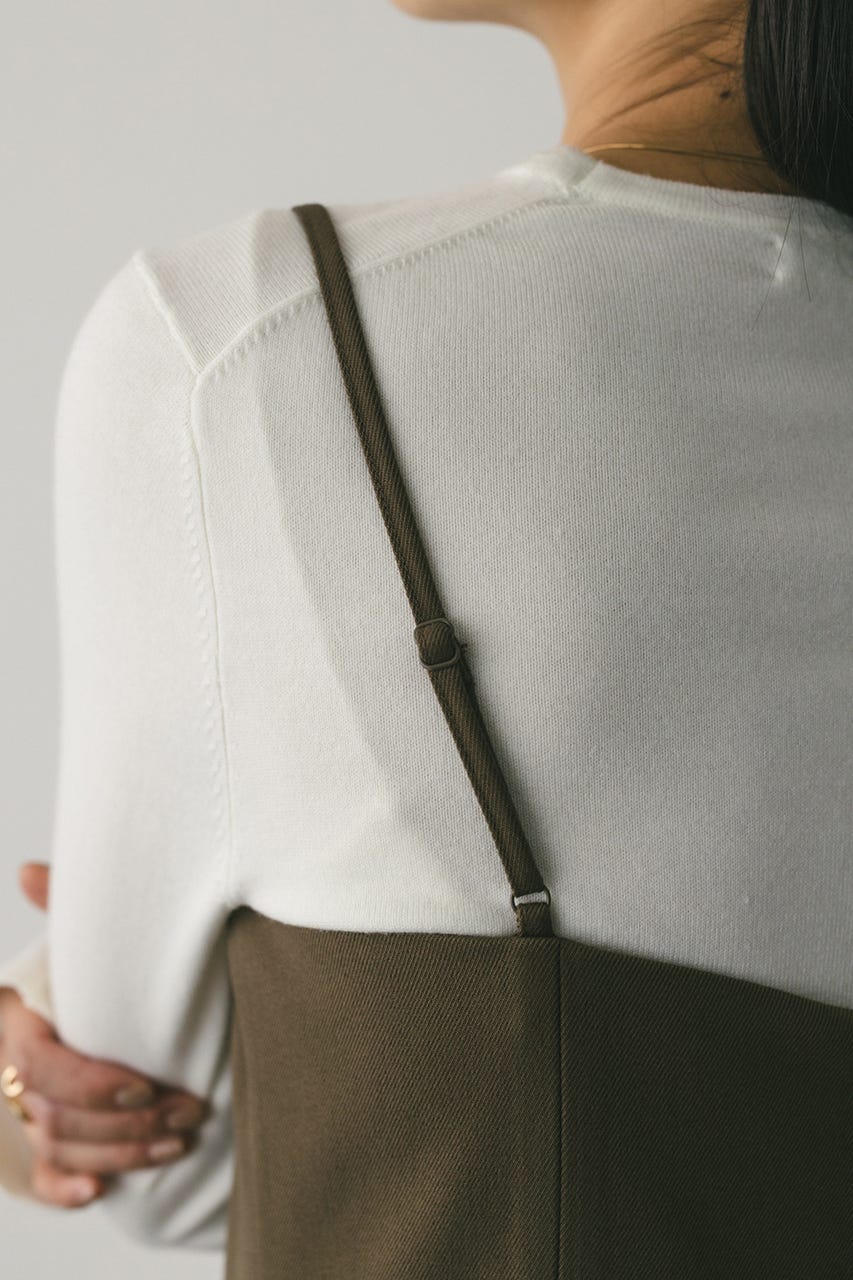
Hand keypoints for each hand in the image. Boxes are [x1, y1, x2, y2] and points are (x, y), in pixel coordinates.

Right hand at [0, 862, 211, 1208]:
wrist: (97, 1005)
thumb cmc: (90, 975)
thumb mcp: (79, 943)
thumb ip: (62, 910)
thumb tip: (29, 871)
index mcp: (16, 1019)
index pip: (39, 1063)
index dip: (91, 1082)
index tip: (144, 1085)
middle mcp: (10, 1068)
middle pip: (55, 1113)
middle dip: (126, 1122)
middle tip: (189, 1112)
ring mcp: (18, 1109)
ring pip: (57, 1147)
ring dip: (120, 1153)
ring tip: (179, 1142)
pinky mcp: (38, 1144)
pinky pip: (39, 1179)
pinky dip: (66, 1190)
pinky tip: (100, 1193)